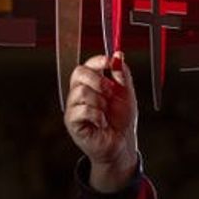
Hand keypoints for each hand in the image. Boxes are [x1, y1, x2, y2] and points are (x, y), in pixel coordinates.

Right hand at [64, 51, 138, 192]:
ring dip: (100, 101)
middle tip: (111, 93)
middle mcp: (79, 93)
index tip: (111, 63)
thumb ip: (122, 74)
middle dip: (99, 80)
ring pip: (81, 91)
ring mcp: (74, 108)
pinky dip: (96, 115)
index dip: (98, 61)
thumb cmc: (121, 119)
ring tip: (106, 112)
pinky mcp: (72, 122)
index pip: (87, 64)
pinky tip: (102, 122)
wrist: (123, 143)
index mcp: (91, 84)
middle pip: (78, 73)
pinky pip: (81, 110)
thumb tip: (118, 55)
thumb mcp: (126, 93)